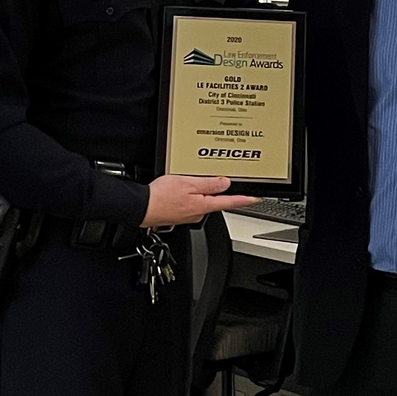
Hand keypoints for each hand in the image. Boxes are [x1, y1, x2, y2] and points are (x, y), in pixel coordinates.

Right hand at [141, 175, 258, 226]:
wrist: (140, 208)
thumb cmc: (161, 197)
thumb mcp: (188, 183)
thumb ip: (208, 184)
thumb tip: (225, 183)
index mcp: (204, 205)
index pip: (230, 202)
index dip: (245, 199)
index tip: (256, 198)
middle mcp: (198, 213)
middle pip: (215, 200)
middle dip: (218, 191)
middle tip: (219, 180)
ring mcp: (188, 215)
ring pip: (201, 201)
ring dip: (201, 192)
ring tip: (192, 182)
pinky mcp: (179, 214)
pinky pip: (190, 202)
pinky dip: (190, 195)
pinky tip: (181, 189)